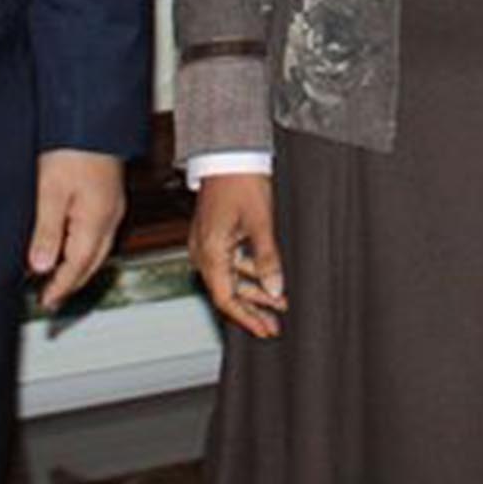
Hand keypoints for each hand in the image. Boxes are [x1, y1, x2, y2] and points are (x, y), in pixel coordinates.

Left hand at [25, 150, 125, 310]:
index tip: (46, 303)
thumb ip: (47, 232)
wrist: (91, 119)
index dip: (61, 288)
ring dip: (78, 267)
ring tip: (59, 277)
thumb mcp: (50, 192)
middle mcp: (110, 217)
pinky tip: (72, 244)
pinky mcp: (109, 196)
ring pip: (97, 249)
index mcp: (96, 221)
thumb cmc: (73, 149)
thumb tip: (41, 266)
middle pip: (92, 263)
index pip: (78, 267)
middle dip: (72, 283)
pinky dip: (84, 248)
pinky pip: (100, 233)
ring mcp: (113, 206)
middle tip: (52, 299)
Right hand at [190, 173, 286, 338]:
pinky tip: (267, 278)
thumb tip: (275, 289)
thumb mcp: (261, 223)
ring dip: (254, 290)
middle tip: (275, 325)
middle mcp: (203, 252)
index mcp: (210, 252)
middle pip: (227, 291)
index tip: (265, 330)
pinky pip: (230, 262)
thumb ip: (267, 259)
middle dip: (253, 309)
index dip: (247, 317)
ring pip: (231, 277)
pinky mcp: (214, 234)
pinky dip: (249, 272)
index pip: (226, 298)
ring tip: (278, 302)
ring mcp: (207, 243)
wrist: (229, 154)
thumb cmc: (241, 182)